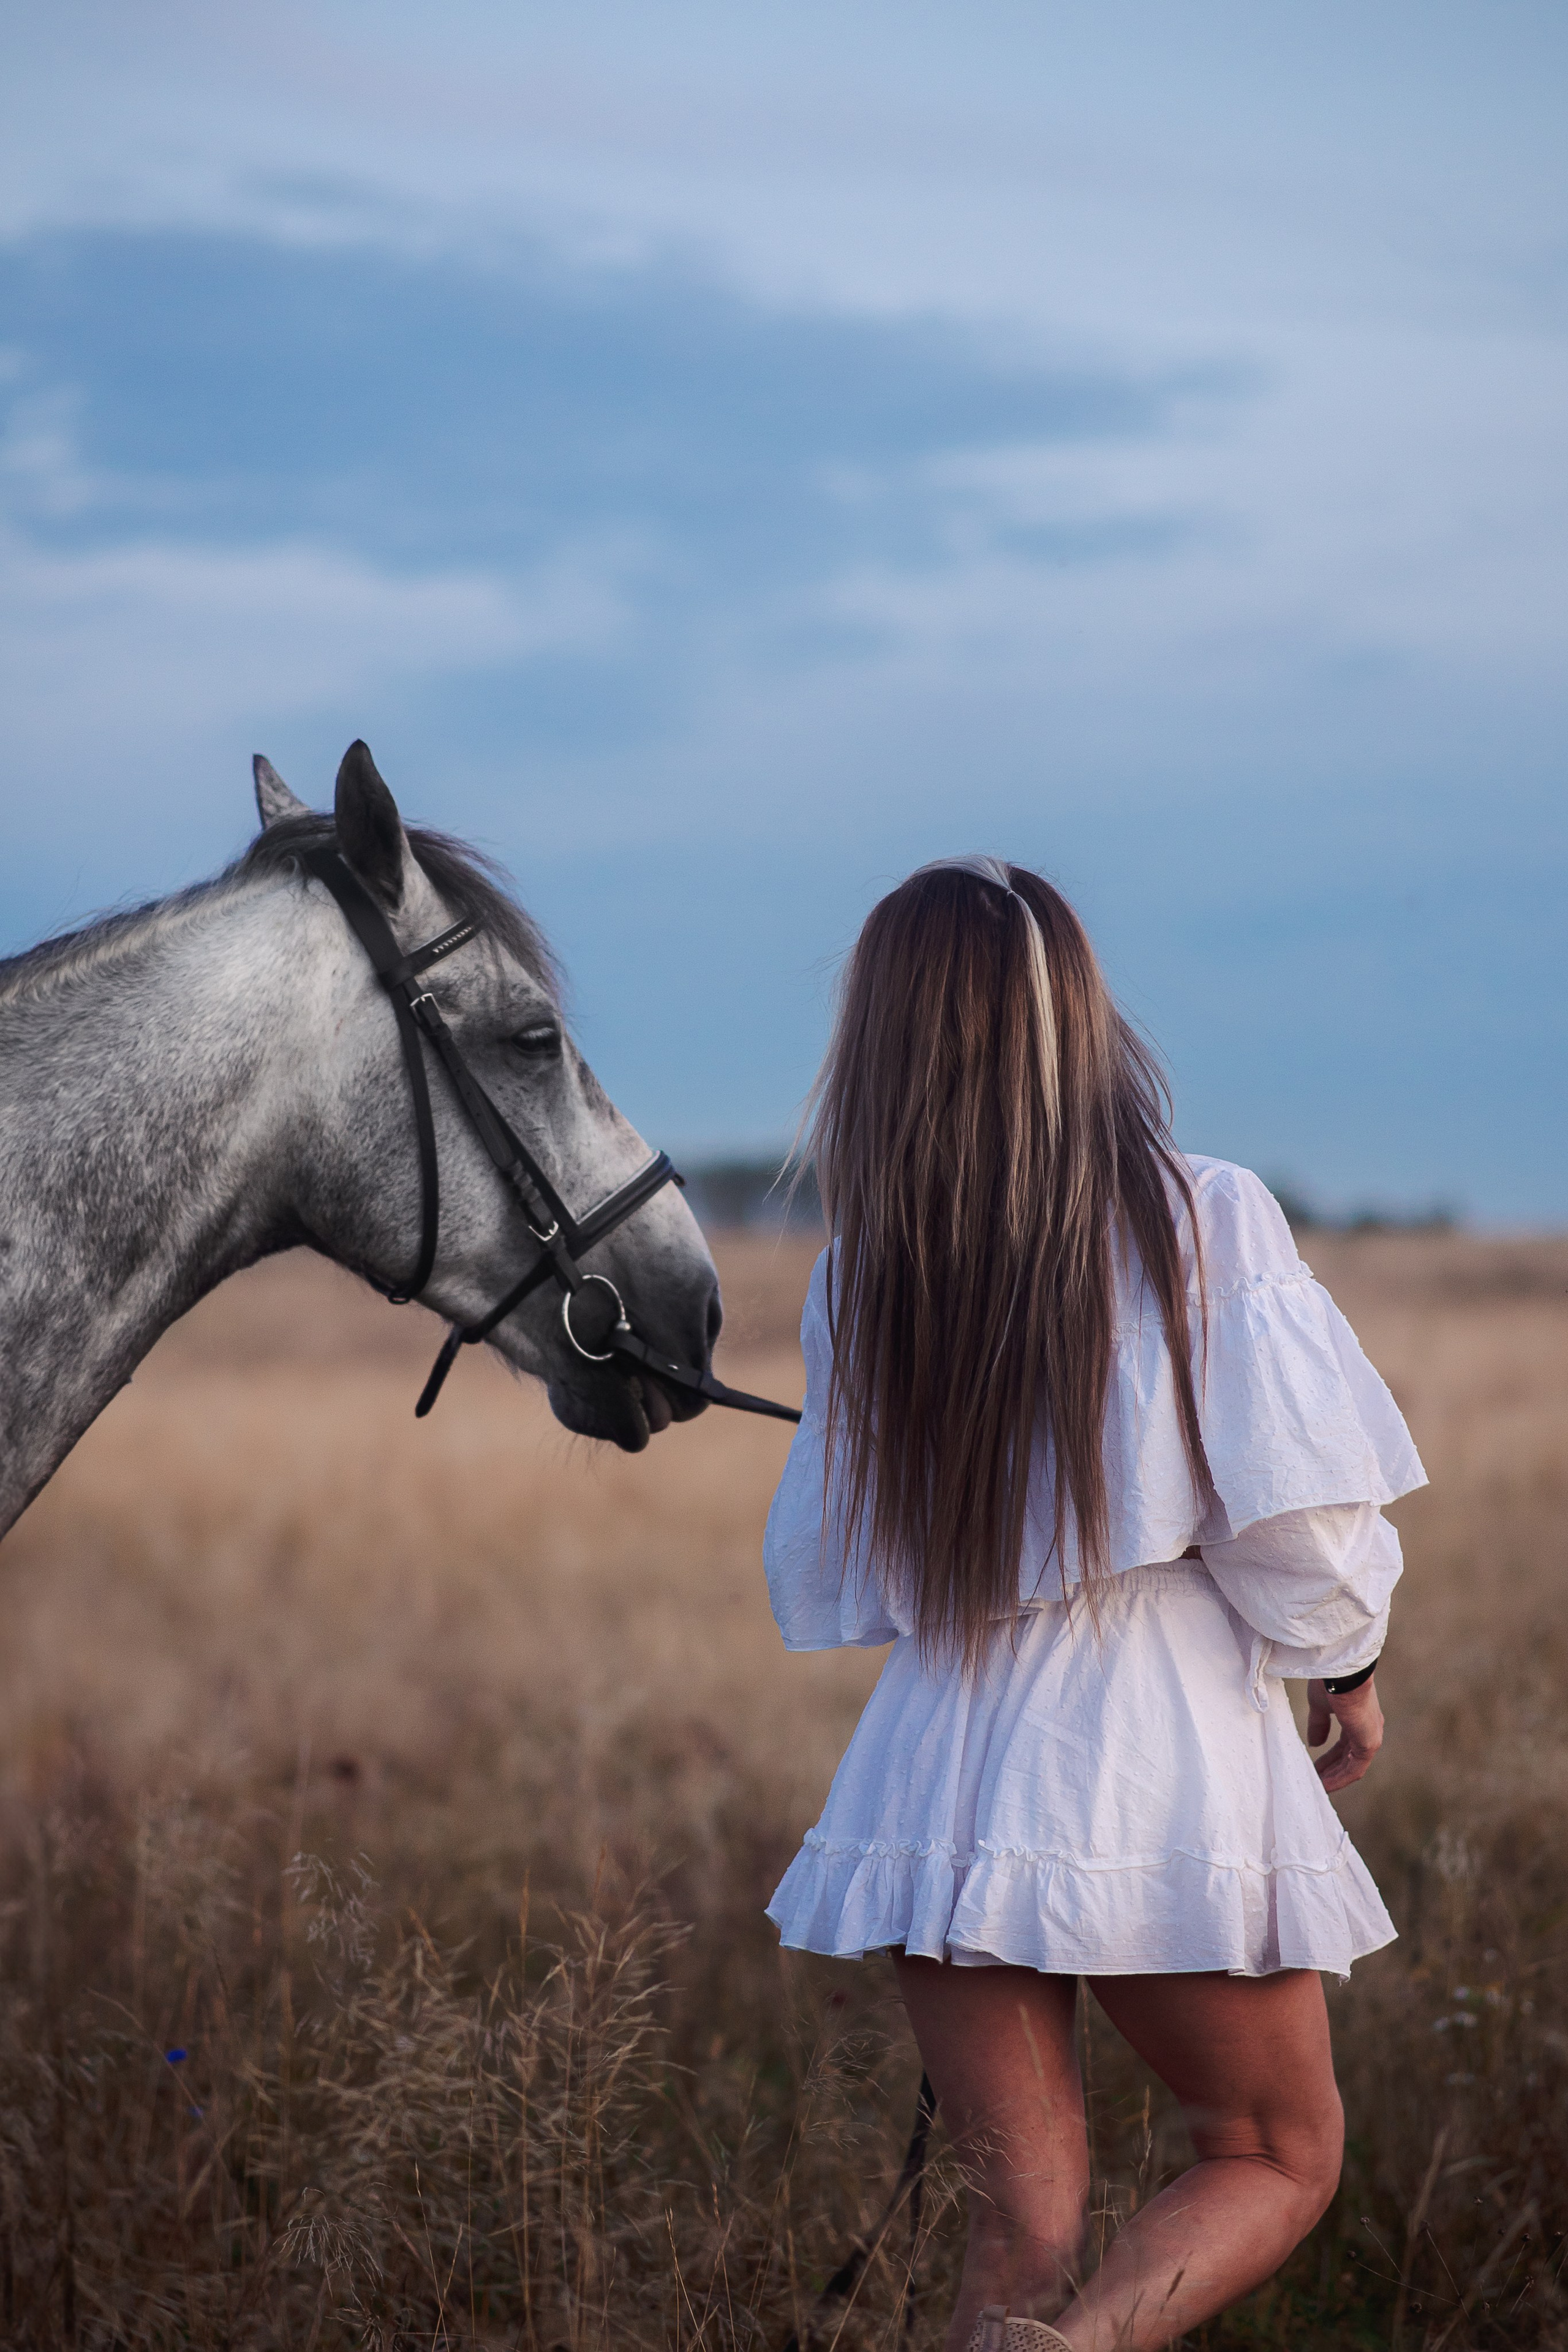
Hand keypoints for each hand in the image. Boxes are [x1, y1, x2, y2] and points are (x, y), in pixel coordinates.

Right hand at [1307, 1676, 1383, 1791]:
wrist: (1340, 1674)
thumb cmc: (1330, 1682)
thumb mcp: (1320, 1705)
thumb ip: (1319, 1724)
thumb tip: (1315, 1743)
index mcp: (1358, 1717)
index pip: (1345, 1743)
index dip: (1330, 1757)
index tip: (1315, 1765)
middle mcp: (1368, 1728)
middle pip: (1348, 1756)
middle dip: (1331, 1768)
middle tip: (1314, 1778)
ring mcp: (1370, 1737)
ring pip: (1352, 1765)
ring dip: (1335, 1777)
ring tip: (1317, 1786)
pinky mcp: (1369, 1744)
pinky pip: (1355, 1769)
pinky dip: (1340, 1778)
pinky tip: (1325, 1784)